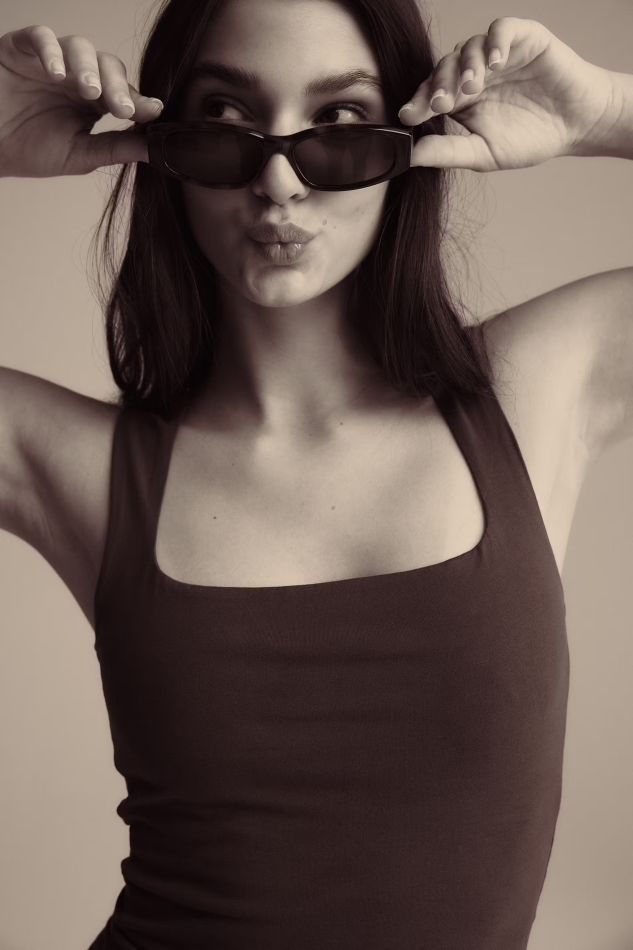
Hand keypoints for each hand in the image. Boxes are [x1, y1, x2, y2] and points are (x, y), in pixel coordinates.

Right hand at [0, 24, 162, 178]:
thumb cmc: (31, 149)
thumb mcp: (80, 155)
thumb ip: (116, 148)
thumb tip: (156, 149)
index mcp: (95, 102)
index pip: (124, 93)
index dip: (140, 101)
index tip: (153, 112)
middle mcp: (76, 76)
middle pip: (108, 65)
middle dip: (118, 86)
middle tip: (123, 109)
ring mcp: (51, 60)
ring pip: (79, 47)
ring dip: (88, 67)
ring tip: (90, 90)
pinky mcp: (21, 48)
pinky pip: (40, 36)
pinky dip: (50, 50)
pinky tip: (56, 73)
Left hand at [399, 17, 614, 170]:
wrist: (576, 125)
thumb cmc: (530, 139)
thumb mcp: (483, 153)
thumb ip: (448, 151)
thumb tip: (411, 155)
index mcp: (460, 100)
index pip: (429, 95)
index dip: (417, 103)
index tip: (408, 117)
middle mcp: (473, 72)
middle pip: (444, 69)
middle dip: (439, 86)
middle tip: (440, 104)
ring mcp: (496, 53)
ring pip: (468, 47)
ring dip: (466, 66)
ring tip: (472, 86)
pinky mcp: (521, 37)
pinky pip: (502, 29)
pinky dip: (496, 42)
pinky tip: (496, 63)